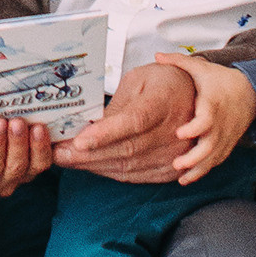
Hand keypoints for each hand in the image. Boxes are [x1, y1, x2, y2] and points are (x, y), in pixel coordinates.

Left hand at [0, 117, 55, 196]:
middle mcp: (8, 179)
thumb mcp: (9, 131)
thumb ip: (26, 125)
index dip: (41, 148)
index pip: (40, 163)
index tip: (39, 127)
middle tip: (17, 122)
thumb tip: (38, 110)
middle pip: (18, 166)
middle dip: (18, 143)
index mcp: (25, 168)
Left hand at [54, 54, 197, 184]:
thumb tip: (87, 127)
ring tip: (66, 160)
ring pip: (129, 167)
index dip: (105, 134)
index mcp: (165, 102)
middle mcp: (175, 132)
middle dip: (88, 154)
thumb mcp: (139, 80)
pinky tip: (90, 165)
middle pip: (127, 148)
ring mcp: (175, 155)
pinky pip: (136, 176)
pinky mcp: (170, 170)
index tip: (78, 141)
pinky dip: (110, 172)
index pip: (134, 121)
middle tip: (58, 153)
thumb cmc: (163, 84)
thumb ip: (117, 105)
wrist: (198, 99)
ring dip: (94, 165)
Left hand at [173, 58, 255, 184]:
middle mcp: (220, 124)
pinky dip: (203, 171)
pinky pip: (216, 161)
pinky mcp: (227, 145)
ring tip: (181, 178)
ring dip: (197, 169)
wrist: (252, 93)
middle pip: (210, 146)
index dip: (194, 128)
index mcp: (212, 105)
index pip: (206, 120)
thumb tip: (157, 55)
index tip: (179, 133)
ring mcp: (225, 137)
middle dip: (194, 158)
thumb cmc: (222, 80)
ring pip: (213, 158)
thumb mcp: (202, 68)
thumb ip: (179, 61)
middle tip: (176, 164)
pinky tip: (187, 178)